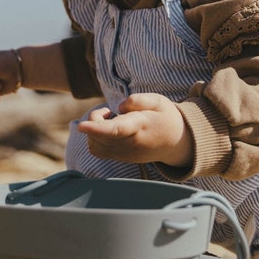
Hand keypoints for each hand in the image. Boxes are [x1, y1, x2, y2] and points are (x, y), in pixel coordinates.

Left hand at [77, 93, 193, 167]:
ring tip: (111, 120)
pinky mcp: (121, 158)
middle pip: (99, 136)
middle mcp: (130, 144)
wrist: (177, 143)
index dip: (96, 128)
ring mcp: (124, 154)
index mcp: (140, 127)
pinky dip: (95, 138)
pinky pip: (98, 151)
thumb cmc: (166, 117)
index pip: (115, 130)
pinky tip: (109, 130)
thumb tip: (119, 108)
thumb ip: (138, 100)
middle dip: (95, 119)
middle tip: (109, 111)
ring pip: (95, 145)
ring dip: (94, 130)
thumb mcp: (158, 100)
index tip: (81, 126)